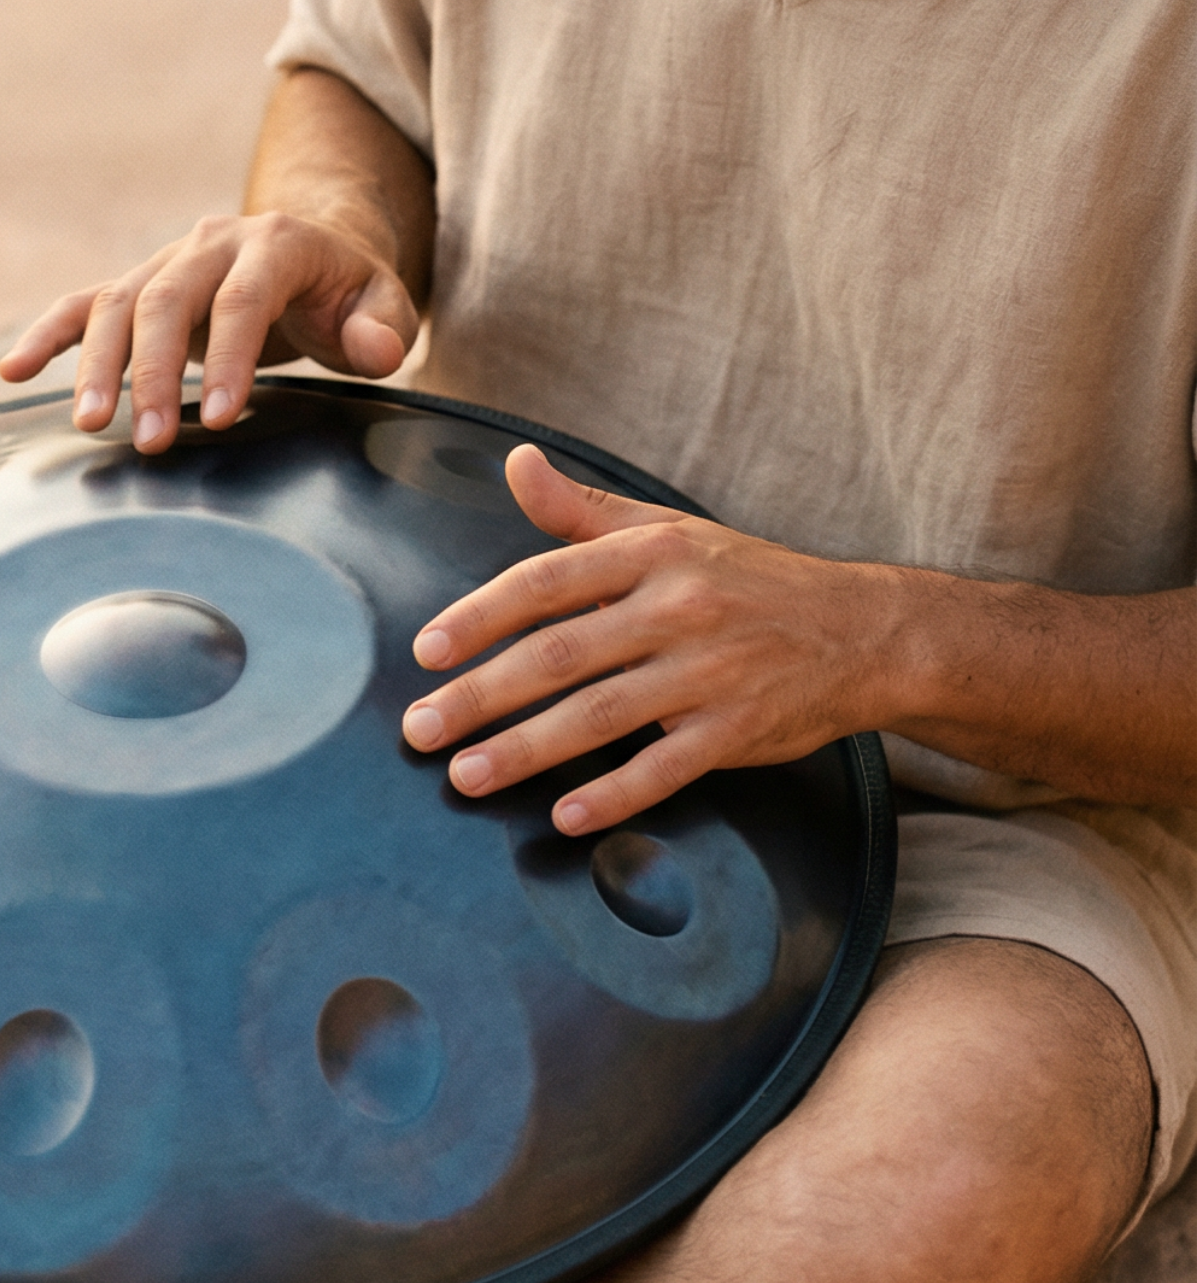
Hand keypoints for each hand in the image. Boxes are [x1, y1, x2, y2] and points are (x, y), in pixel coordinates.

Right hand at [0, 211, 418, 454]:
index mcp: (275, 242)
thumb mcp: (382, 305)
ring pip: (120, 304)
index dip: (230, 358)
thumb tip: (374, 350)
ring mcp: (169, 262)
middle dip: (153, 373)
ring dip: (98, 365)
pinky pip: (83, 304)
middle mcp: (212, 242)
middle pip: (169, 300)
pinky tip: (12, 371)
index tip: (218, 420)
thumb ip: (383, 327)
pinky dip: (46, 334)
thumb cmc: (347, 294)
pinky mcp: (139, 286)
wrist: (313, 251)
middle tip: (147, 441)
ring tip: (89, 425)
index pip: (244, 299)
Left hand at [400, 445, 903, 833]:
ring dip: (525, 751)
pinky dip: (613, 795)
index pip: (546, 583)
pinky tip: (563, 816)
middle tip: (419, 730)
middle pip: (558, 656)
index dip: (480, 617)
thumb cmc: (749, 579)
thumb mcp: (670, 530)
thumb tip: (517, 465)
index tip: (426, 652)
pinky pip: (664, 768)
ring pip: (599, 715)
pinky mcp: (736, 729)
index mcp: (652, 554)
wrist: (865, 630)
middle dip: (480, 696)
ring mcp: (709, 672)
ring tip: (465, 775)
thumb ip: (582, 512)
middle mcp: (677, 609)